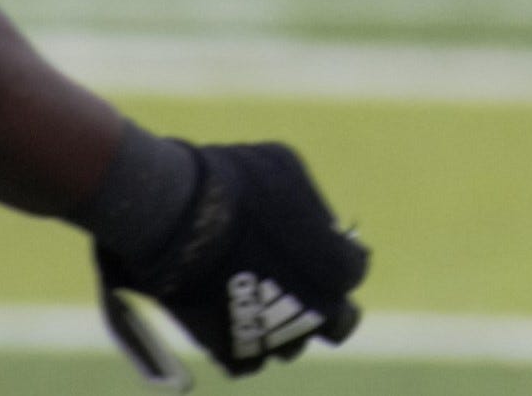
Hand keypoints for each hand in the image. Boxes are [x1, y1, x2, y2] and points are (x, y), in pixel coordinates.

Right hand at [95, 141, 364, 382]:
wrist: (178, 219)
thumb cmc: (237, 185)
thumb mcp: (288, 173)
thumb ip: (309, 211)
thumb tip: (315, 228)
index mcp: (339, 269)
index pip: (353, 270)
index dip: (338, 257)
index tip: (320, 248)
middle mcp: (317, 312)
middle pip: (338, 321)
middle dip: (323, 303)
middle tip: (301, 283)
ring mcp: (277, 338)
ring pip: (292, 344)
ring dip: (282, 326)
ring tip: (258, 299)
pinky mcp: (234, 354)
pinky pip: (250, 359)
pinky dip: (244, 343)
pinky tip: (232, 317)